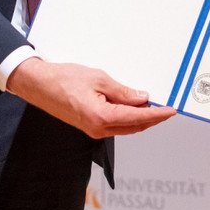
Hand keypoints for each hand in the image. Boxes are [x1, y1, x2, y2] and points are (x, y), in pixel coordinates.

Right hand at [5, 57, 175, 137]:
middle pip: (135, 126)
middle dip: (152, 118)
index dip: (158, 114)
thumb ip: (122, 91)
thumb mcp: (98, 79)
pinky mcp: (90, 126)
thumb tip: (142, 98)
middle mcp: (98, 129)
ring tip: (154, 105)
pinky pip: (115, 124)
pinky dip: (128, 117)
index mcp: (102, 117)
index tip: (171, 110)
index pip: (138, 117)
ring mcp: (93, 130)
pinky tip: (133, 106)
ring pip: (125, 127)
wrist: (39, 85)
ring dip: (140, 118)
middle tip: (166, 107)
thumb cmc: (63, 80)